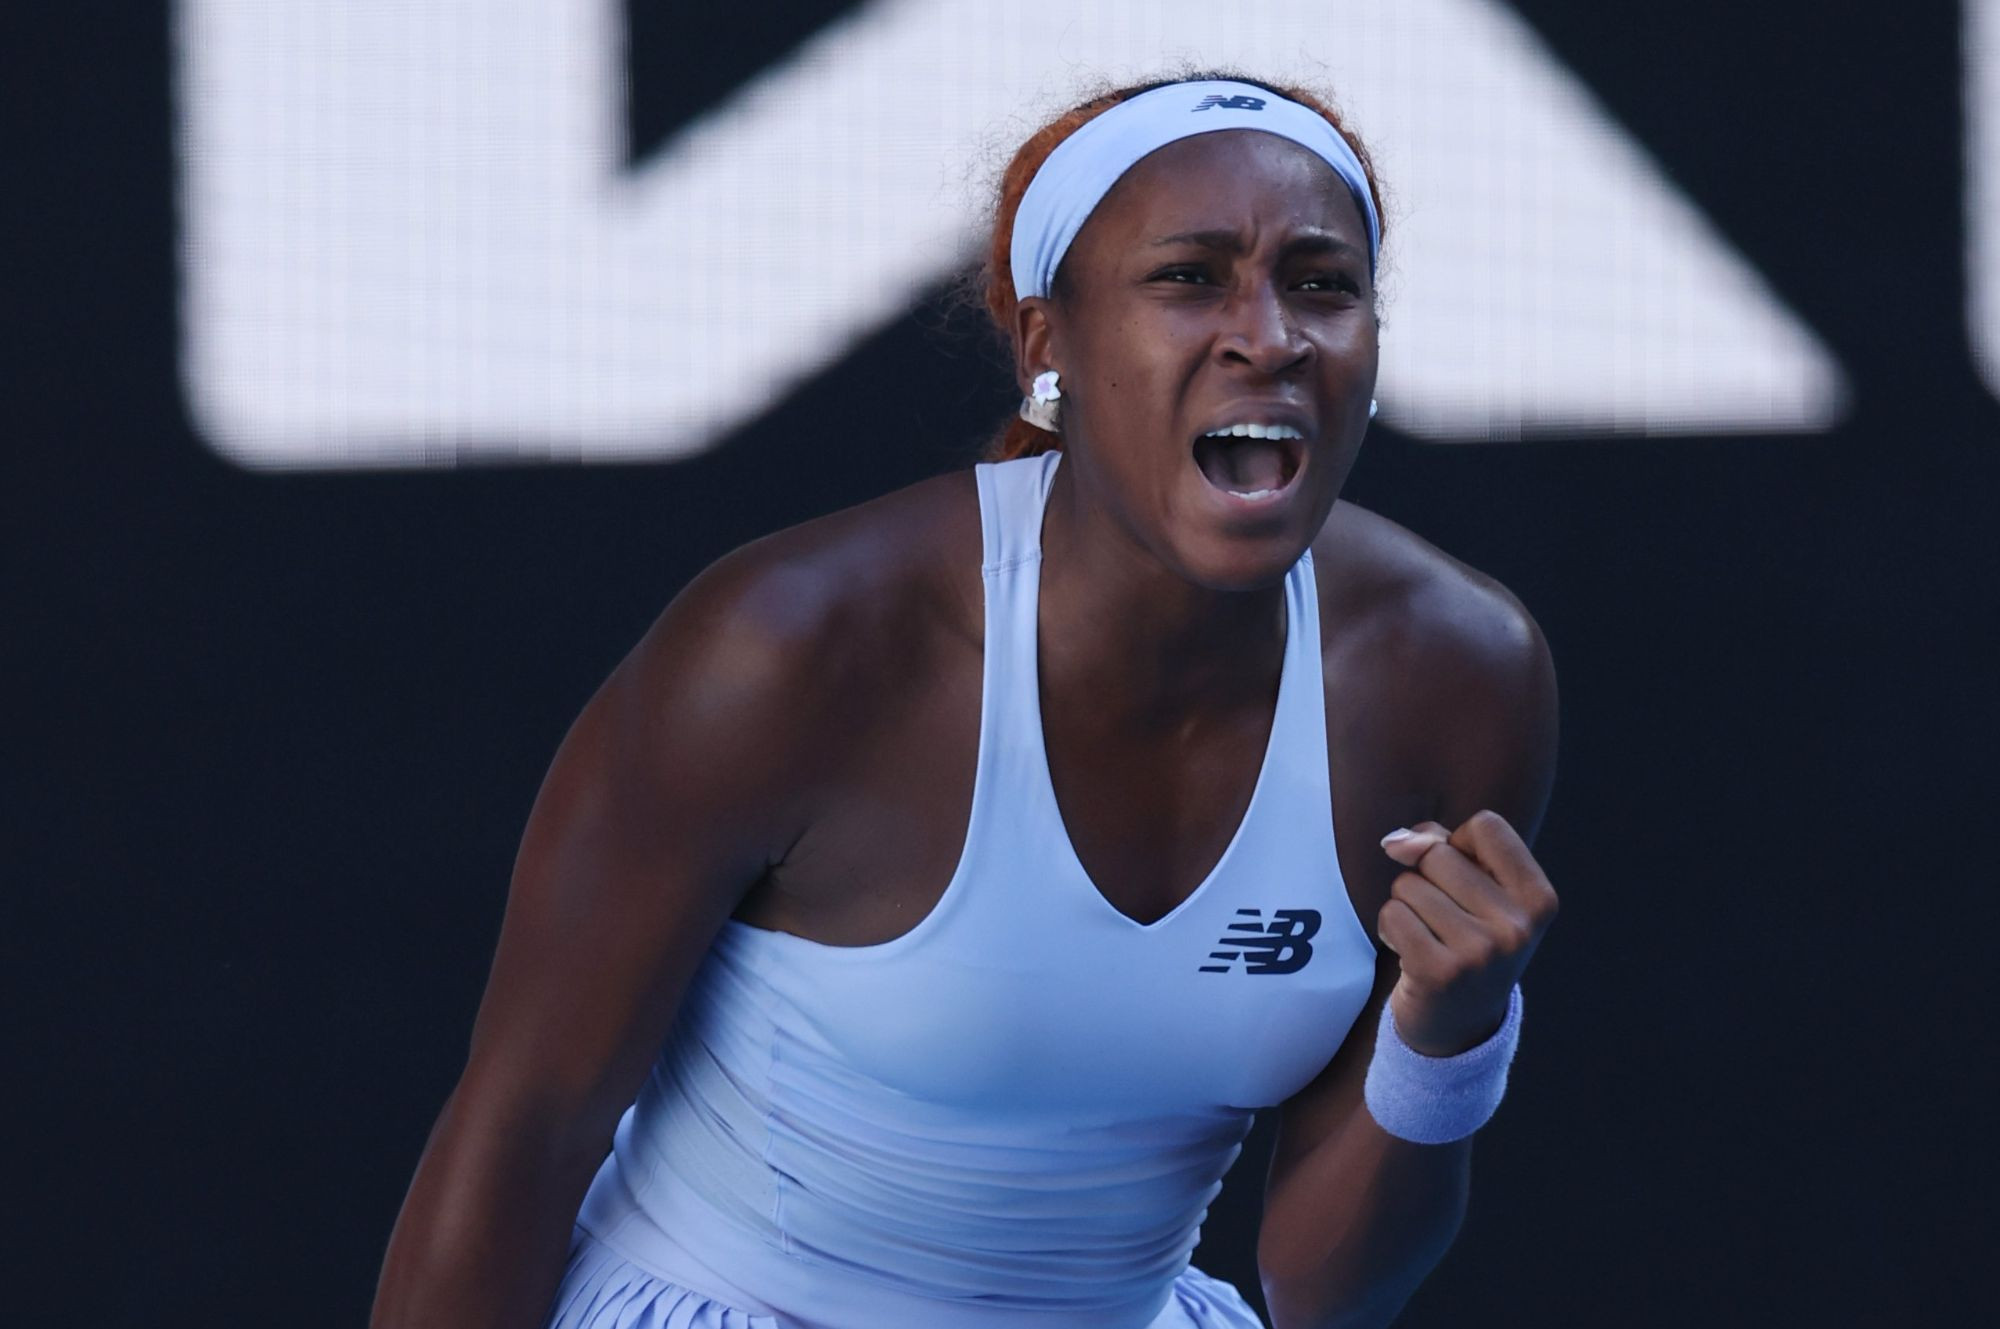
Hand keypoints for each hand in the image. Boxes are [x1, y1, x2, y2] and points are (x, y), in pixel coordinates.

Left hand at [1376, 811, 1557, 1056]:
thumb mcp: (1478, 891)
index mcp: (1539, 899)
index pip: (1486, 826)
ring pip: (1408, 885)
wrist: (1460, 1026)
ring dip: (1405, 906)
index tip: (1460, 878)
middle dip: (1426, 879)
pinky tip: (1410, 953)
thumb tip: (1397, 841)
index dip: (1458, 843)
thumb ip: (1442, 846)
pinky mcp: (1439, 972)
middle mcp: (1517, 927)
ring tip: (1429, 938)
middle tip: (1444, 920)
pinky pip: (1392, 914)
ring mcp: (1480, 953)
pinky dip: (1390, 928)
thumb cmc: (1466, 941)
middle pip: (1438, 855)